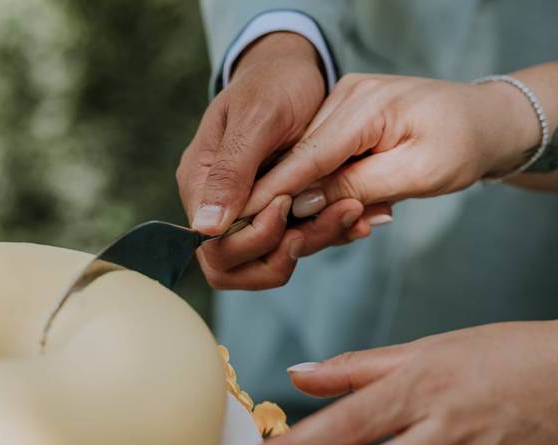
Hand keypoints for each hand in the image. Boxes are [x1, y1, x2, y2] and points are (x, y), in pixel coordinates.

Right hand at [177, 34, 381, 289]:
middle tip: (333, 217)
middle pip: (236, 264)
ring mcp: (244, 210)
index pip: (213, 246)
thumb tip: (205, 228)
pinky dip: (326, 231)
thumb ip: (231, 173)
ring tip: (356, 211)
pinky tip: (357, 212)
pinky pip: (294, 240)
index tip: (290, 207)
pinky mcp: (273, 211)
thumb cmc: (273, 83)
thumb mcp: (256, 121)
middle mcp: (216, 204)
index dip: (253, 240)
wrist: (292, 67)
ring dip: (315, 242)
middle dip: (284, 252)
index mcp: (199, 183)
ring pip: (269, 259)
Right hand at [244, 73, 540, 216]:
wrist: (490, 121)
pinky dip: (334, 192)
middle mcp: (344, 97)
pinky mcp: (343, 123)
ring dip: (323, 204)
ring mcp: (341, 107)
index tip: (242, 221)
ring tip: (366, 219)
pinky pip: (323, 164)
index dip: (273, 193)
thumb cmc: (465, 144)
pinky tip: (362, 208)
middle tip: (317, 239)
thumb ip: (357, 186)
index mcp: (364, 103)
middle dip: (298, 207)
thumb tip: (302, 205)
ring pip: (308, 167)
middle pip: (299, 163)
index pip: (305, 156)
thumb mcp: (419, 173)